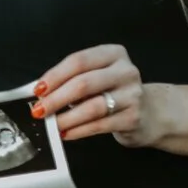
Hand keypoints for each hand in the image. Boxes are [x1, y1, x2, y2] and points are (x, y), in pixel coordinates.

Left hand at [32, 44, 178, 148]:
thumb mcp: (97, 77)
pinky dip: (79, 130)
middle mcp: (125, 71)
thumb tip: (40, 94)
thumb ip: (72, 80)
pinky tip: (67, 133)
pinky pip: (100, 124)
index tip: (37, 90)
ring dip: (67, 117)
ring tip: (52, 125)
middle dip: (57, 98)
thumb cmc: (113, 92)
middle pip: (84, 83)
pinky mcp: (134, 117)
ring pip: (92, 106)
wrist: (150, 112)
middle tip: (39, 110)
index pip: (78, 61)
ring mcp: (132, 94)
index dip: (55, 76)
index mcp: (113, 54)